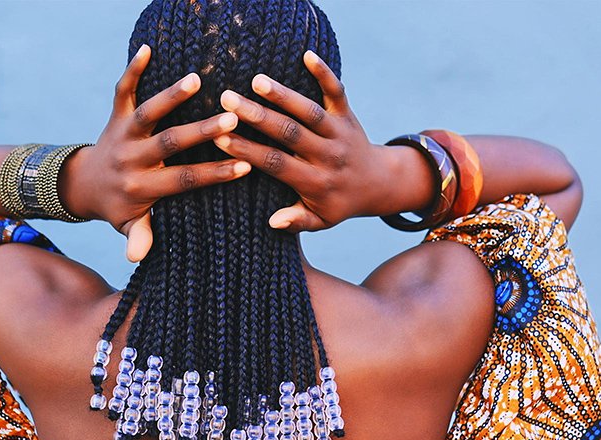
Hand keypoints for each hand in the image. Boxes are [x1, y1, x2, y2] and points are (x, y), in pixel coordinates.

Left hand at [66, 44, 250, 261]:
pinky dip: (132, 69)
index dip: (213, 174)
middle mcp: (132, 158)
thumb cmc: (118, 208)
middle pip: (168, 144)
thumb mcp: (128, 226)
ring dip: (169, 96)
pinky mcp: (115, 116)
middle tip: (231, 119)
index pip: (183, 180)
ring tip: (196, 79)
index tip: (244, 166)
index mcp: (142, 187)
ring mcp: (122, 134)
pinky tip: (147, 48)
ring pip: (146, 113)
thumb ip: (139, 237)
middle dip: (199, 132)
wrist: (83, 184)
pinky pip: (121, 90)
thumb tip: (136, 257)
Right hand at [213, 51, 396, 232]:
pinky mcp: (347, 114)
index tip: (222, 138)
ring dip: (284, 95)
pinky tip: (307, 55)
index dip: (249, 151)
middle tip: (228, 100)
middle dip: (258, 117)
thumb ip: (297, 221)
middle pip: (290, 133)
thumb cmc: (338, 203)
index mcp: (316, 182)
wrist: (378, 183)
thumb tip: (273, 222)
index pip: (277, 165)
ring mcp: (339, 132)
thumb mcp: (320, 220)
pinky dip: (325, 73)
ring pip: (310, 112)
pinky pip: (337, 92)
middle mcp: (328, 155)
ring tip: (256, 80)